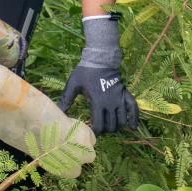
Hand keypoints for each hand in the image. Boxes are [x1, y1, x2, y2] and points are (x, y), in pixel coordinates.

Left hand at [59, 16, 138, 133]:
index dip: (94, 132)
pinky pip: (134, 109)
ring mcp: (120, 99)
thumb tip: (57, 110)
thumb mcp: (73, 84)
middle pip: (111, 126)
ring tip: (109, 125)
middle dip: (104, 130)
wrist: (100, 58)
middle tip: (98, 127)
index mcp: (97, 102)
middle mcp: (111, 103)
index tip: (89, 130)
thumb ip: (66, 99)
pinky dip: (134, 119)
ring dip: (116, 126)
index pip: (99, 126)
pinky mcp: (125, 94)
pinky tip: (132, 127)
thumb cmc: (85, 71)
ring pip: (121, 121)